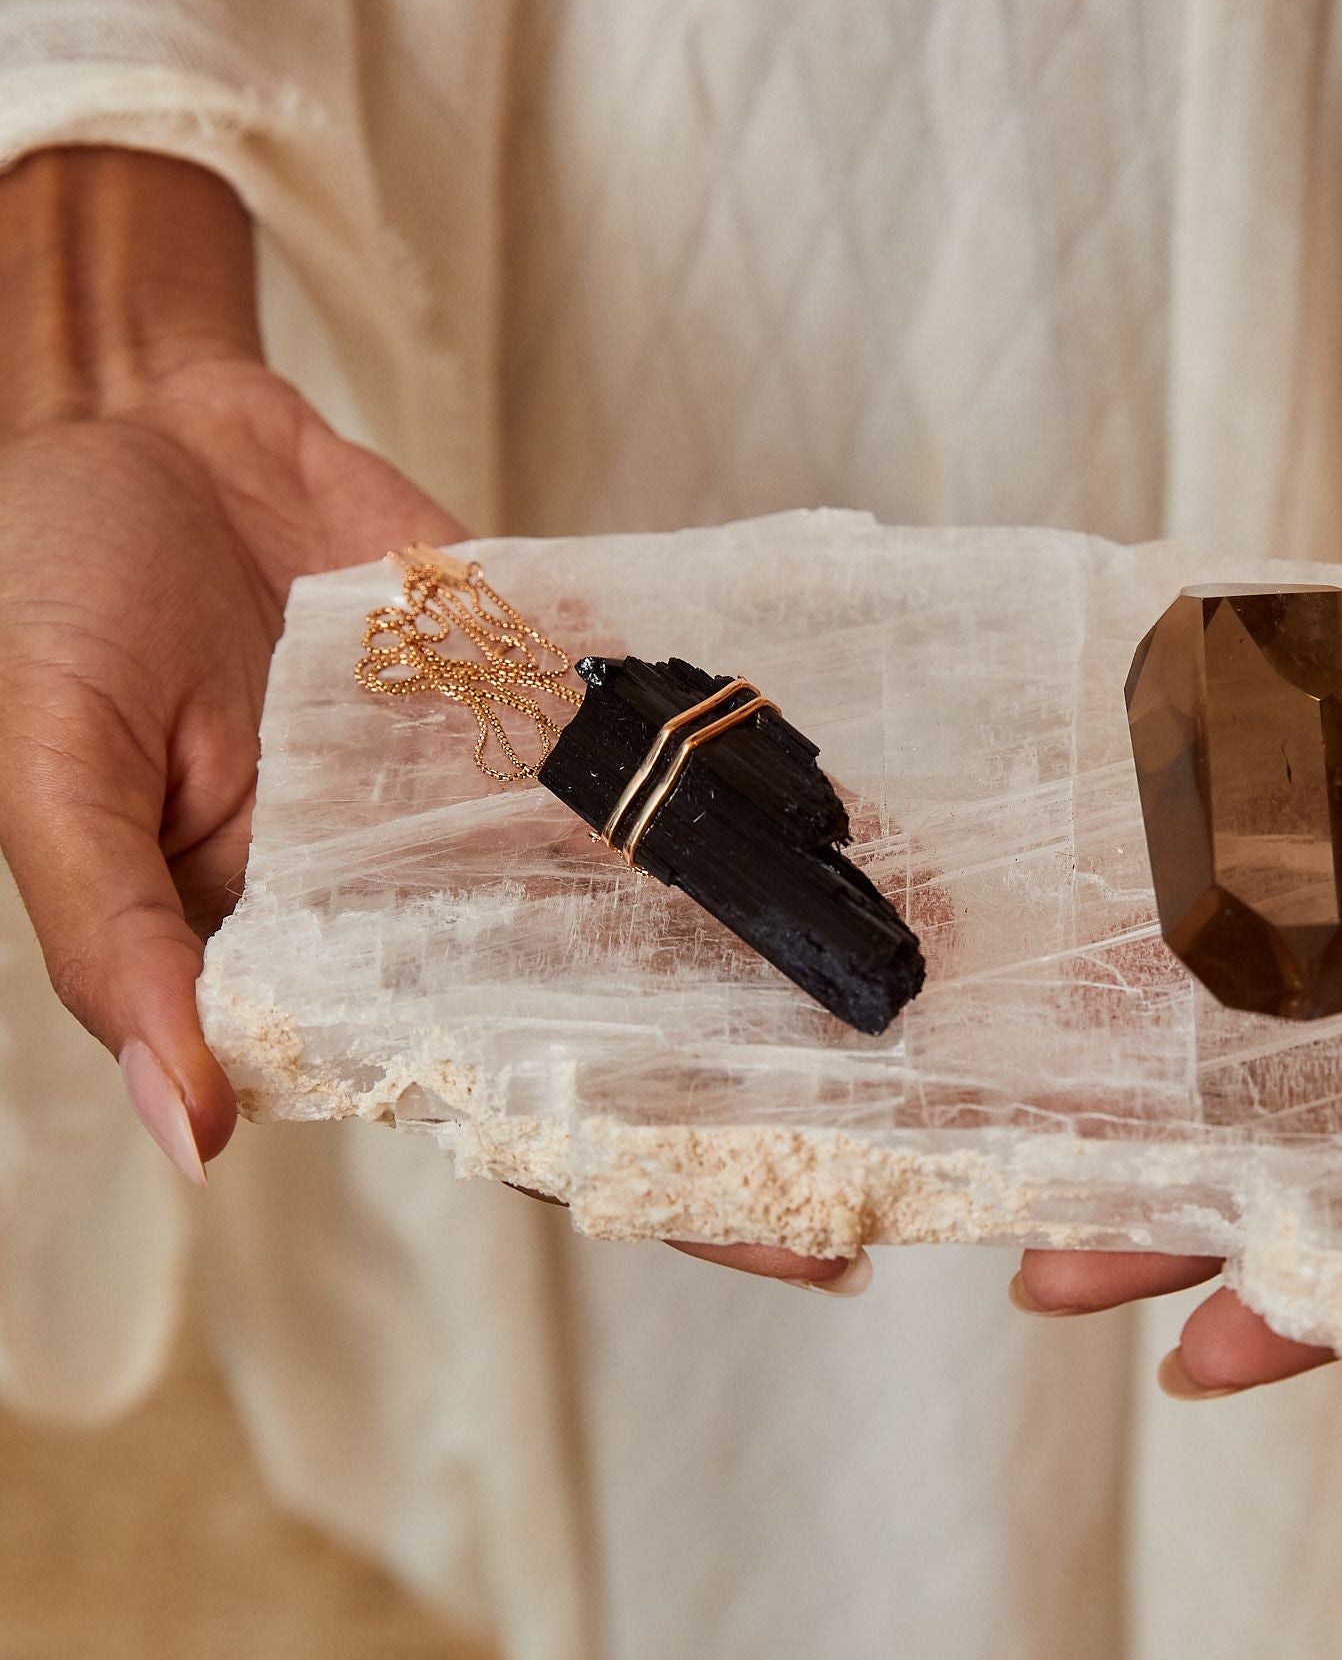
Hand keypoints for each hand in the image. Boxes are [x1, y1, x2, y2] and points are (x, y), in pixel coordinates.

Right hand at [0, 150, 861, 1287]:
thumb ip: (118, 944)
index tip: (791, 1242)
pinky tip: (879, 826)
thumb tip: (195, 1134)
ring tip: (934, 1014)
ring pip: (665, 896)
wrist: (134, 417)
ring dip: (785, 951)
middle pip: (622, 1027)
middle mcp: (435, 904)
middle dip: (761, 1095)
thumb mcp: (53, 774)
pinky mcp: (553, 682)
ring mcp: (506, 793)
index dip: (636, 1177)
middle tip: (924, 1162)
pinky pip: (660, 739)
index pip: (499, 1107)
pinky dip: (759, 773)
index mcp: (317, 970)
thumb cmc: (49, 601)